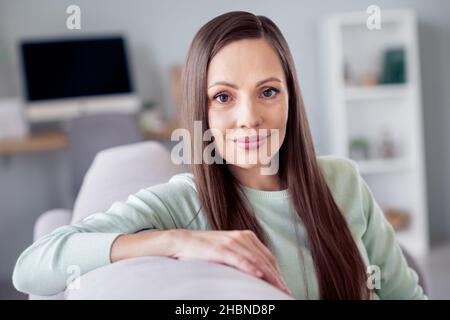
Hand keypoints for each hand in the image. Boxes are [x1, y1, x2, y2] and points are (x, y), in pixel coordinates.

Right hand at [169, 229, 290, 294]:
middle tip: (285, 292)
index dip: (278, 272)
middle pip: (265, 259)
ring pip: (255, 260)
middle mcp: (242, 237)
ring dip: (269, 276)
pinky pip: (239, 259)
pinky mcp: (221, 249)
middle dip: (277, 277)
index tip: (284, 286)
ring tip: (277, 289)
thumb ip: (244, 256)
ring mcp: (231, 242)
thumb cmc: (206, 249)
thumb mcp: (229, 249)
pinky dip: (250, 267)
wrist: (183, 242)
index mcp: (246, 236)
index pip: (268, 256)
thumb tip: (259, 273)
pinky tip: (259, 275)